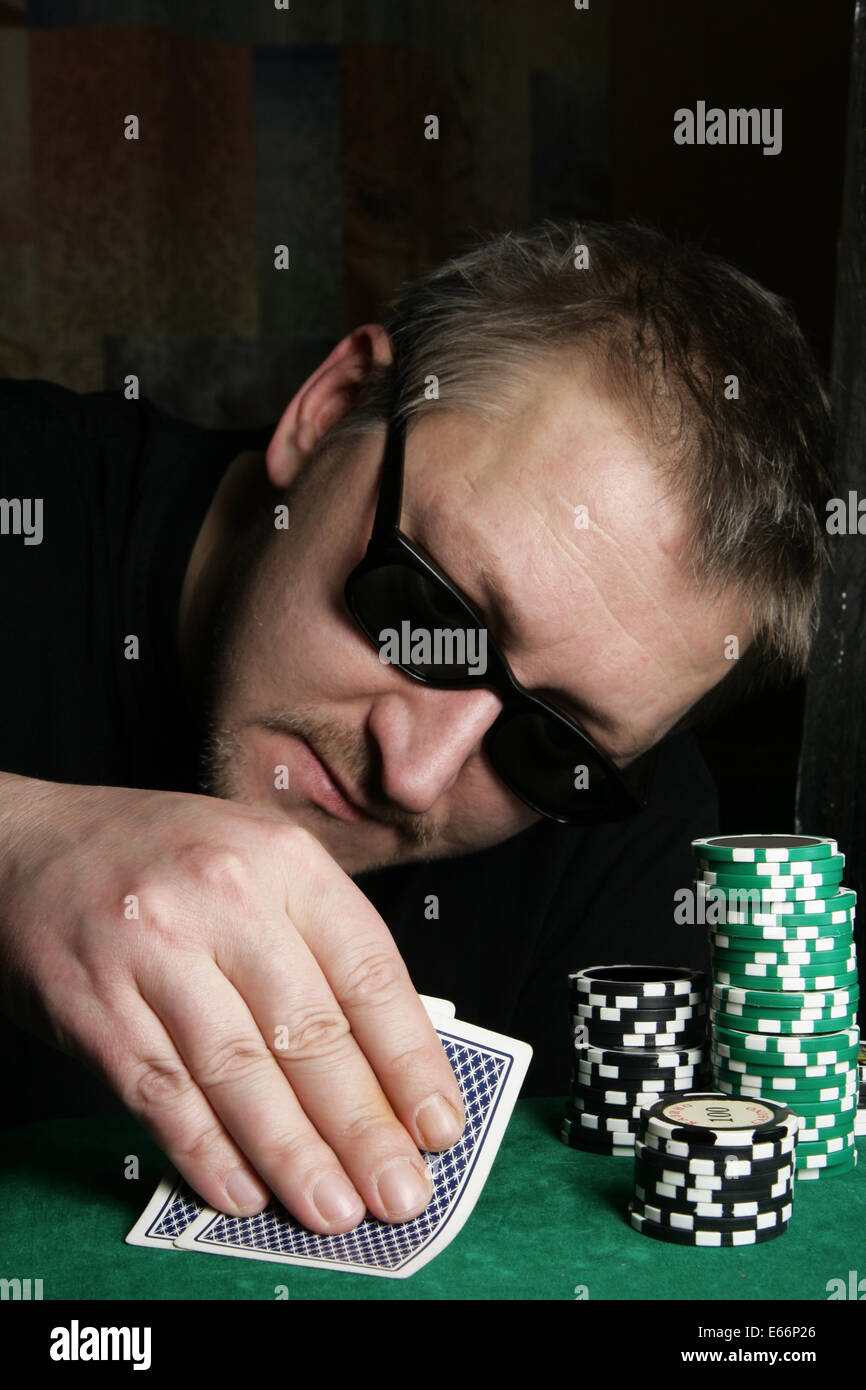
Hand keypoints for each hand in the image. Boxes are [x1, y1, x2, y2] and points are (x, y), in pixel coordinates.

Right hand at [0, 774, 464, 1232]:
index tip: (441, 1124)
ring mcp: (153, 951)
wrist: (31, 844)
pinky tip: (244, 1192)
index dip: (409, 1060)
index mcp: (283, 860)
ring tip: (335, 1207)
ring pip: (240, 1074)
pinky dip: (206, 1152)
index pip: (368, 972)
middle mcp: (224, 898)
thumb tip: (386, 1060)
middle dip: (364, 1127)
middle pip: (311, 1034)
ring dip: (293, 1155)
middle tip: (401, 1194)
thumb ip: (319, 942)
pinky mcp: (94, 1004)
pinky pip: (162, 1094)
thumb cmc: (165, 858)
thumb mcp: (259, 861)